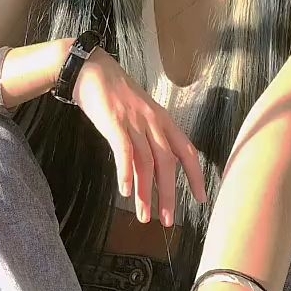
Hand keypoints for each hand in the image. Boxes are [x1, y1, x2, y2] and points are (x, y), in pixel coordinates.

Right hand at [72, 48, 206, 225]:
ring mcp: (134, 121)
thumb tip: (156, 169)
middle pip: (168, 163)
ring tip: (144, 216)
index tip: (200, 199)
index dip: (196, 176)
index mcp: (164, 120)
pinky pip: (124, 151)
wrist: (90, 69)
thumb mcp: (141, 113)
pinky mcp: (114, 122)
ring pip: (146, 163)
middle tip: (168, 220)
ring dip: (145, 193)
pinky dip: (126, 173)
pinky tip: (125, 191)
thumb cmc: (115, 93)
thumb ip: (151, 137)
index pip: (188, 151)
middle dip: (169, 195)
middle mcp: (153, 122)